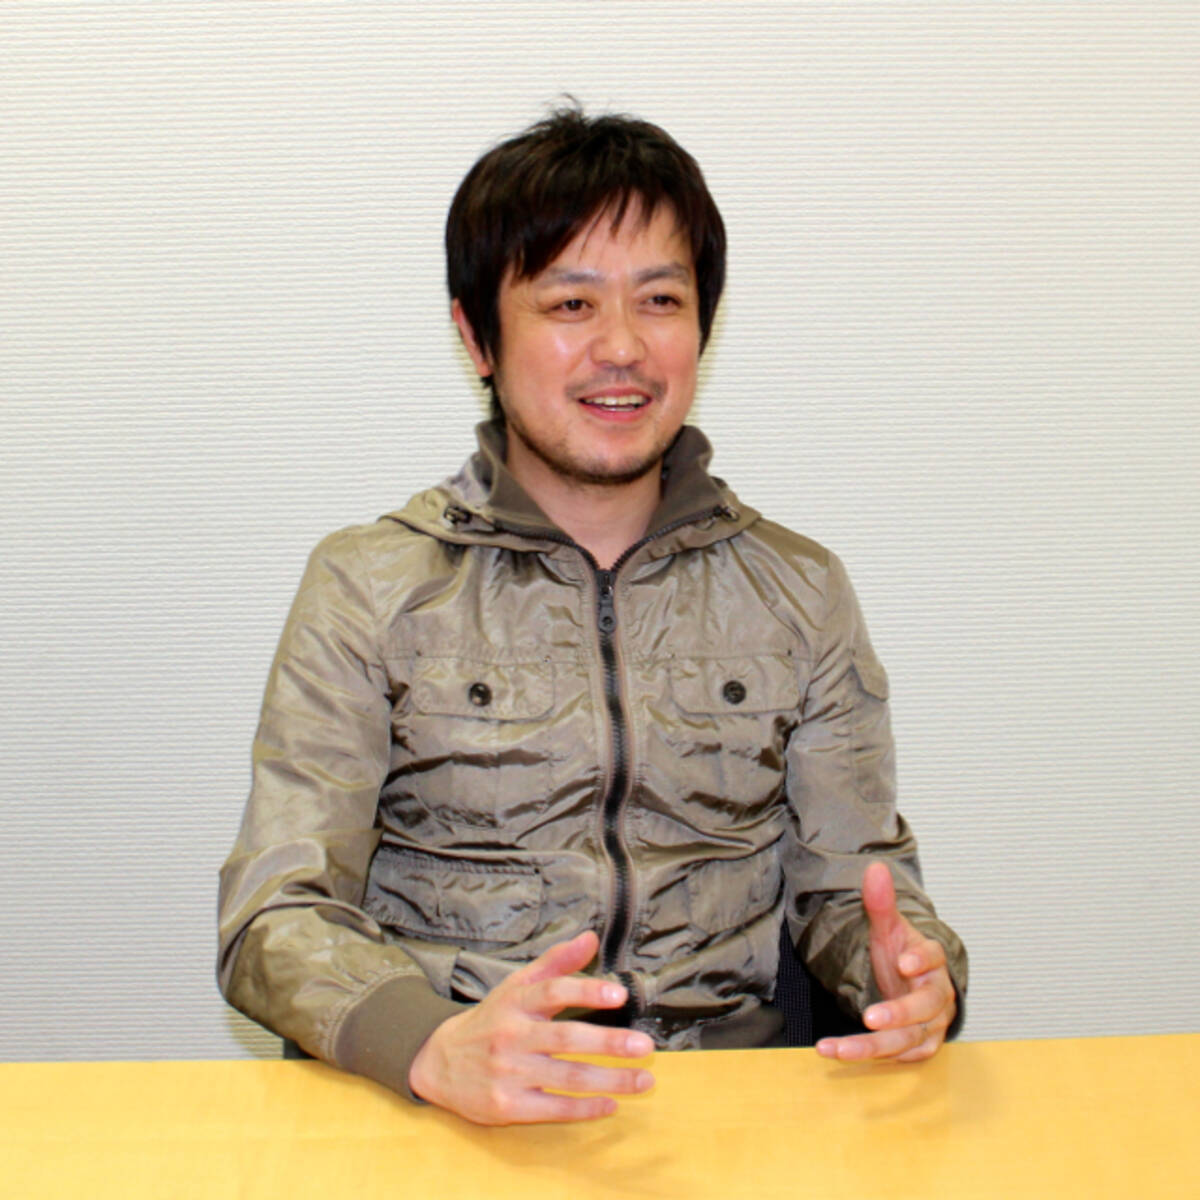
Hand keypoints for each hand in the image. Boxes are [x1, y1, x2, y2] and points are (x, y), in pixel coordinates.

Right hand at [407, 930, 654, 1124]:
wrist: (439, 1062)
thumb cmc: (491, 1020)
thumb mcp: (517, 985)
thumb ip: (556, 963)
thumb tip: (591, 939)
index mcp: (516, 1002)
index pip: (553, 991)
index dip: (587, 991)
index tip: (620, 994)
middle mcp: (512, 1037)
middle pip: (566, 1038)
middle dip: (609, 1043)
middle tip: (645, 1047)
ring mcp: (509, 1074)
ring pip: (567, 1078)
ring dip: (610, 1081)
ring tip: (643, 1081)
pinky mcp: (506, 1107)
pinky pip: (553, 1108)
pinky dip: (584, 1109)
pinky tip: (611, 1105)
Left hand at [815, 861, 955, 1063]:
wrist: (913, 984)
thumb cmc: (902, 956)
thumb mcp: (888, 929)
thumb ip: (880, 903)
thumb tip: (875, 868)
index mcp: (932, 962)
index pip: (934, 958)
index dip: (921, 959)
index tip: (903, 962)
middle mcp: (937, 996)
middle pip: (925, 1008)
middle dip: (898, 1014)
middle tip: (870, 1017)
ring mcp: (931, 1025)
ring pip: (908, 1040)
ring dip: (873, 1047)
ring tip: (838, 1049)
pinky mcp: (920, 1046)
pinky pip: (897, 1057)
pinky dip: (868, 1057)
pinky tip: (837, 1051)